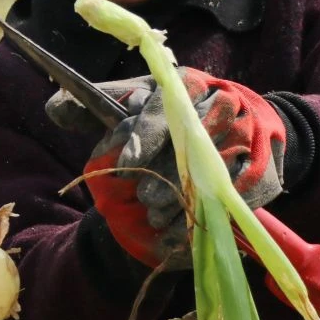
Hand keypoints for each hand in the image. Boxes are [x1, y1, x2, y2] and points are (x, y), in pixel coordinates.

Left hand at [49, 70, 287, 267]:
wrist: (251, 130)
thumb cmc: (178, 118)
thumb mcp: (138, 103)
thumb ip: (96, 107)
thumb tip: (54, 107)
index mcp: (187, 84)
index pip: (165, 106)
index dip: (146, 136)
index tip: (128, 162)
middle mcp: (222, 105)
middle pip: (191, 142)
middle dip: (165, 174)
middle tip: (144, 200)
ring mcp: (249, 138)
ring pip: (213, 173)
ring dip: (184, 202)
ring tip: (158, 220)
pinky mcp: (265, 172)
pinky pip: (237, 198)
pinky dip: (208, 219)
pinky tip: (182, 234)